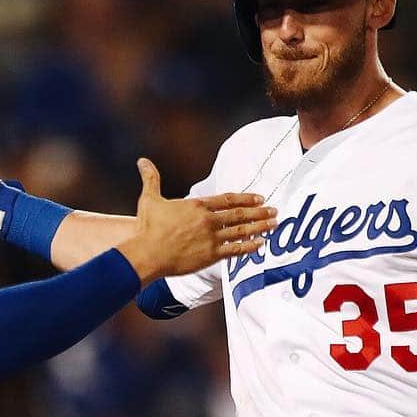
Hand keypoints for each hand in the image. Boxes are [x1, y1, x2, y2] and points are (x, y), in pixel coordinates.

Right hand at [117, 159, 275, 283]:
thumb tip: (142, 160)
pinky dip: (250, 247)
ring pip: (242, 230)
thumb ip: (151, 178)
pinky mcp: (211, 256)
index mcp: (197, 206)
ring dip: (260, 227)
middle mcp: (208, 220)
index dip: (245, 198)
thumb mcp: (149, 199)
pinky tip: (261, 244)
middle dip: (259, 211)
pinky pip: (235, 250)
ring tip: (274, 223)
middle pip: (239, 214)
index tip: (259, 198)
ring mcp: (212, 238)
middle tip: (274, 210)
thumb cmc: (147, 228)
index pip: (227, 199)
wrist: (147, 253)